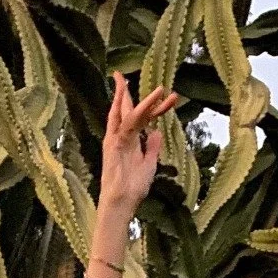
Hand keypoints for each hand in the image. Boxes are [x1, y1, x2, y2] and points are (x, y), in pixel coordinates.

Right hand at [98, 72, 180, 218]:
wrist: (121, 203)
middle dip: (123, 91)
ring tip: (160, 89)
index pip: (137, 118)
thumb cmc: (132, 188)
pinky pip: (128, 123)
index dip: (148, 106)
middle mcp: (120, 137)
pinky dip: (139, 111)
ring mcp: (116, 140)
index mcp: (128, 141)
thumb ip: (151, 147)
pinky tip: (149, 101)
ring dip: (145, 100)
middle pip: (124, 109)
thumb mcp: (148, 164)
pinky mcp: (115, 144)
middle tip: (119, 74)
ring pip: (129, 113)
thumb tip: (156, 132)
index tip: (162, 96)